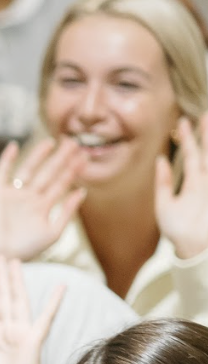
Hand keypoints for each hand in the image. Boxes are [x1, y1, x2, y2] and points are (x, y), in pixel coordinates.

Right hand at [0, 139, 85, 261]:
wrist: (1, 256)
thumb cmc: (28, 249)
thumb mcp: (54, 232)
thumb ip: (67, 211)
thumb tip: (83, 191)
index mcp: (43, 205)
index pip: (60, 183)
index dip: (72, 170)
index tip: (84, 157)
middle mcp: (29, 197)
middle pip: (47, 173)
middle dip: (60, 159)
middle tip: (73, 142)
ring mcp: (13, 194)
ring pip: (28, 169)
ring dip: (38, 155)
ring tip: (51, 142)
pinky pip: (2, 172)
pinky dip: (6, 160)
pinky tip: (14, 146)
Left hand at [0, 259, 61, 363]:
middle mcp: (7, 333)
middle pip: (3, 299)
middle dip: (0, 278)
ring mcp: (22, 335)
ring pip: (18, 302)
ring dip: (16, 282)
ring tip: (14, 261)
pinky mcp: (34, 341)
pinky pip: (44, 318)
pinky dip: (53, 302)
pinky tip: (60, 287)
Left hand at [156, 116, 207, 258]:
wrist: (193, 250)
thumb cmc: (178, 230)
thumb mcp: (165, 205)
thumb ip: (163, 182)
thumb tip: (160, 159)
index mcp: (194, 183)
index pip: (192, 155)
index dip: (188, 139)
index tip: (182, 121)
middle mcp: (207, 182)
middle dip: (206, 134)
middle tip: (205, 113)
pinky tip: (207, 154)